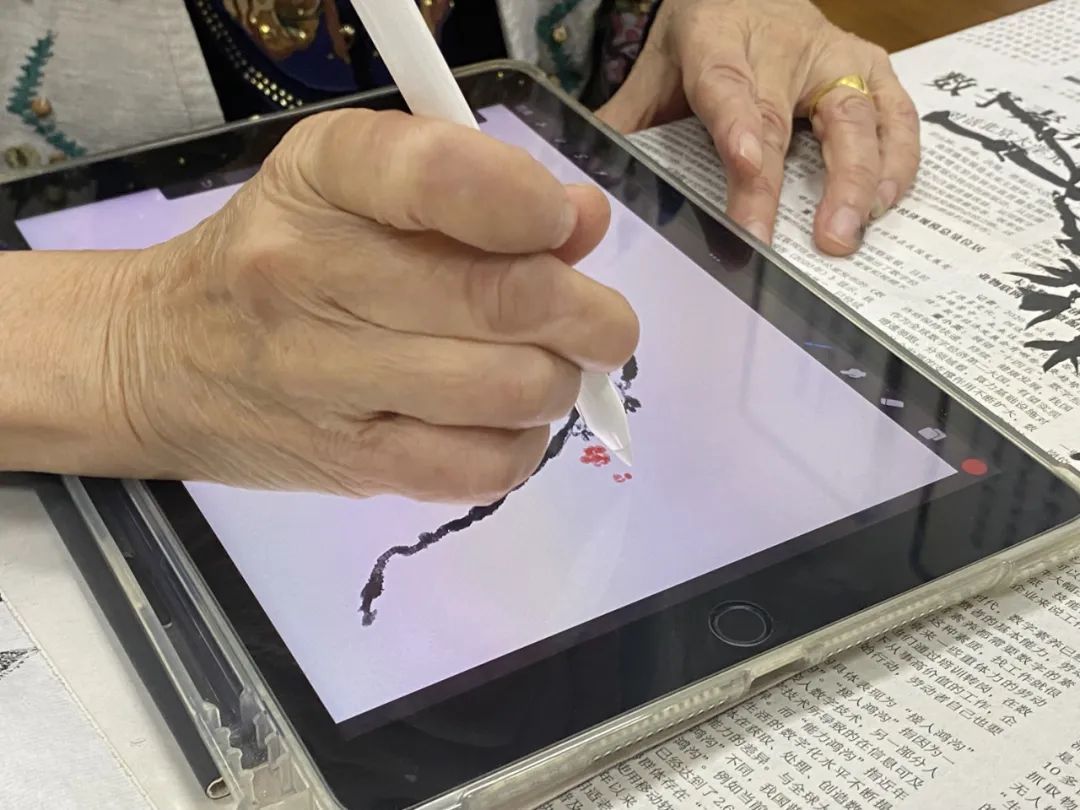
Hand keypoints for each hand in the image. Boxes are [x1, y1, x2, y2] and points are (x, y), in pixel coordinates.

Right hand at [106, 110, 637, 502]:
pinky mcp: (349, 464)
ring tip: (542, 370)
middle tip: (601, 326)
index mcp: (322, 176)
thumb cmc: (277, 258)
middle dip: (591, 316)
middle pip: (505, 299)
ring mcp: (326, 378)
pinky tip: (503, 422)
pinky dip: (524, 445)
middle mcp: (311, 272)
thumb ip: (474, 187)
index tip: (562, 228)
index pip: (442, 176)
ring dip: (559, 382)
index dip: (531, 206)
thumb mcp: (352, 187)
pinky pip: (485, 466)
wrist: (165, 360)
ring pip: (512, 389)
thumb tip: (584, 220)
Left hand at [597, 0, 920, 255]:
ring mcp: (832, 55)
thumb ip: (627, 122)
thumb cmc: (703, 35)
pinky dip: (897, 159)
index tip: (747, 166)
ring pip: (856, 114)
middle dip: (785, 183)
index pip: (726, 89)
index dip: (740, 129)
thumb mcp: (657, 67)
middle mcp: (781, 46)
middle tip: (781, 241)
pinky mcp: (869, 67)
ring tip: (844, 235)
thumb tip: (585, 182)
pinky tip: (886, 204)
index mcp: (717, 40)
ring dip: (857, 178)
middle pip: (786, 120)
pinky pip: (895, 112)